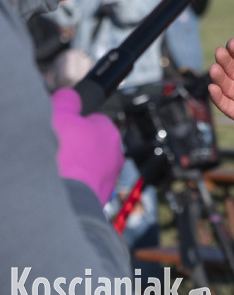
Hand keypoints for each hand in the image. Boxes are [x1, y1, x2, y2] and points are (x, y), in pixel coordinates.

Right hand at [50, 88, 123, 202]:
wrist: (67, 197)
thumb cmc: (65, 155)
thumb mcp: (60, 114)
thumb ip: (67, 101)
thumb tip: (70, 96)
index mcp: (109, 131)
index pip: (94, 121)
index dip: (75, 124)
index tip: (63, 128)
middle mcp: (115, 154)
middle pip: (92, 144)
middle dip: (77, 146)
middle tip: (58, 150)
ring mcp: (109, 178)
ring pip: (90, 167)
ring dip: (76, 167)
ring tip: (58, 169)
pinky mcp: (101, 197)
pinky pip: (86, 186)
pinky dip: (75, 185)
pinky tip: (62, 183)